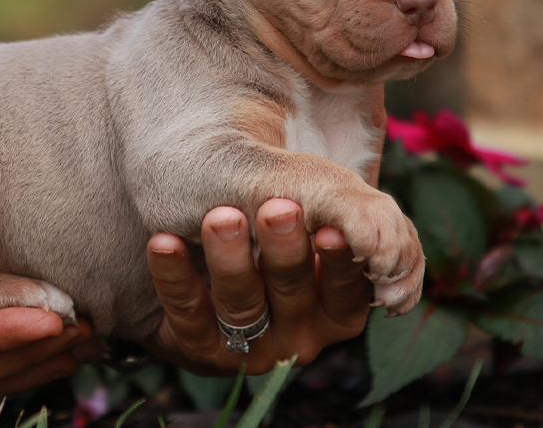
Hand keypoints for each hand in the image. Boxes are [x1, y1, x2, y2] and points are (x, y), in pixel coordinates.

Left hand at [143, 198, 374, 374]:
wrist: (207, 264)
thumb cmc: (276, 237)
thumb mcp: (315, 218)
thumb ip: (350, 208)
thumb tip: (379, 196)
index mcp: (338, 308)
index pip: (350, 290)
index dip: (341, 264)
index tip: (330, 231)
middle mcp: (300, 335)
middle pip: (293, 292)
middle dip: (285, 251)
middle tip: (276, 208)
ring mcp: (248, 347)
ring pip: (241, 305)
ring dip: (230, 260)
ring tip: (220, 218)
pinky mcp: (198, 347)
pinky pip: (186, 312)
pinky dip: (174, 275)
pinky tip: (163, 241)